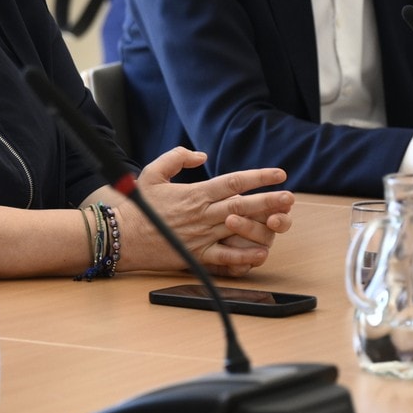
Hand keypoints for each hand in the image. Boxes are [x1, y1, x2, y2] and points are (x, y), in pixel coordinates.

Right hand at [119, 147, 294, 276]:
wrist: (122, 236)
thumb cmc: (137, 205)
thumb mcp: (153, 172)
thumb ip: (178, 157)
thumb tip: (202, 155)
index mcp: (195, 193)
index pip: (233, 181)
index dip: (258, 176)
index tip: (279, 173)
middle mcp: (202, 214)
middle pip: (243, 205)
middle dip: (269, 200)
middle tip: (290, 197)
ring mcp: (201, 236)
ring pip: (239, 228)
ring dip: (264, 224)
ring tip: (284, 220)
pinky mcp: (197, 255)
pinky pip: (225, 258)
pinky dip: (244, 257)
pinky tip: (262, 253)